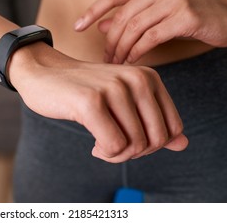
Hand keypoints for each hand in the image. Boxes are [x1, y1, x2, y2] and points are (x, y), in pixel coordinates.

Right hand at [9, 42, 187, 162]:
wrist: (42, 72)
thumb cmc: (82, 90)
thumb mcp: (123, 101)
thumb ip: (153, 122)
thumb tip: (183, 144)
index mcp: (148, 78)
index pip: (172, 128)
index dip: (152, 144)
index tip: (128, 138)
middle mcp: (136, 79)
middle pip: (156, 140)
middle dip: (135, 152)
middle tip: (113, 146)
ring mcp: (114, 89)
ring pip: (135, 145)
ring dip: (117, 155)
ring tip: (101, 145)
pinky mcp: (91, 102)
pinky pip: (113, 146)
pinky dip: (105, 153)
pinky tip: (93, 145)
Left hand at [74, 0, 226, 63]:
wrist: (226, 18)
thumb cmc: (186, 18)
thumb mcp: (154, 15)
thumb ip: (129, 18)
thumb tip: (100, 26)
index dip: (92, 11)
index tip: (77, 27)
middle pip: (122, 17)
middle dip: (110, 42)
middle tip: (105, 59)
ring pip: (134, 28)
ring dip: (121, 49)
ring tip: (117, 63)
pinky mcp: (184, 16)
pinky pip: (151, 37)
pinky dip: (137, 51)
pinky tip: (132, 60)